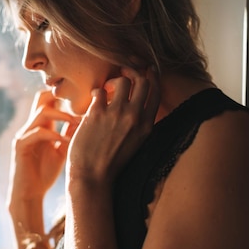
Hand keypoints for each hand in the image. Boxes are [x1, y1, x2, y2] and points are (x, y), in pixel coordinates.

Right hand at [8, 90, 78, 206]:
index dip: (65, 95)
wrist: (29, 194)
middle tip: (81, 103)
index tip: (86, 98)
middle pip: (42, 97)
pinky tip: (65, 140)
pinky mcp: (21, 146)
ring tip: (77, 121)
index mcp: (42, 125)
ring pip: (41, 112)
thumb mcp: (62, 150)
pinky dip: (53, 134)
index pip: (50, 100)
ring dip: (62, 115)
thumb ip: (70, 135)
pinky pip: (37, 133)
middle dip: (61, 96)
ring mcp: (24, 134)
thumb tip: (86, 120)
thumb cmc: (45, 173)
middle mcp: (32, 126)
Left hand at [67, 67, 159, 184]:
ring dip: (113, 81)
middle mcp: (135, 117)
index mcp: (147, 126)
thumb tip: (136, 104)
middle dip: (133, 72)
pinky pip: (99, 91)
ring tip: (107, 89)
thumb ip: (139, 124)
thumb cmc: (111, 162)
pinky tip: (93, 101)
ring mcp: (117, 114)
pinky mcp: (97, 113)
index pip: (156, 92)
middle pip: (142, 81)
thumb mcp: (135, 144)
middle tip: (122, 74)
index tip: (145, 72)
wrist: (92, 176)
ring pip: (122, 80)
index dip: (151, 78)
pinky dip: (96, 93)